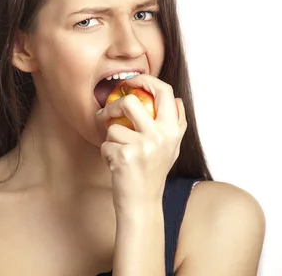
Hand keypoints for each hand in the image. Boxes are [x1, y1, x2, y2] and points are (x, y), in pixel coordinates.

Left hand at [96, 74, 186, 212]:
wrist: (142, 203)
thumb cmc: (153, 173)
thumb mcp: (172, 148)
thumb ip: (175, 124)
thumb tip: (176, 99)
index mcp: (174, 130)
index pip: (165, 91)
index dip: (146, 79)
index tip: (130, 80)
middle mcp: (161, 135)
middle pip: (130, 102)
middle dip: (113, 106)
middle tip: (107, 114)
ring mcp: (143, 145)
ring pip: (113, 127)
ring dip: (111, 140)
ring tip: (120, 154)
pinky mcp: (125, 156)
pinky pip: (105, 144)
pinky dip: (106, 154)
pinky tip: (117, 166)